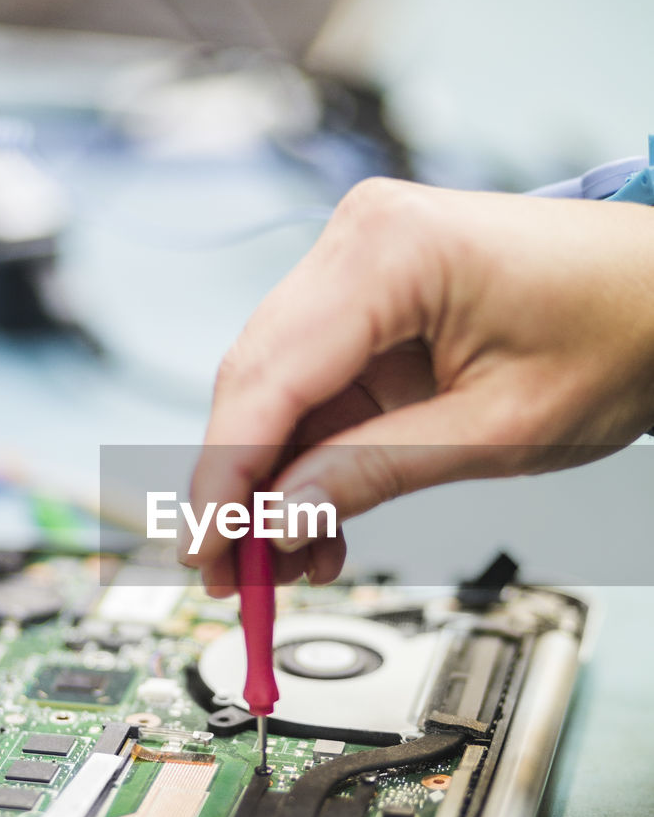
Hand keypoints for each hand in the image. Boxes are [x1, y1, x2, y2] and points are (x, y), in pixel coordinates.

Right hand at [184, 180, 653, 593]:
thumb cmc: (615, 332)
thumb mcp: (497, 429)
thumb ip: (375, 472)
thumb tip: (279, 519)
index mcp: (390, 252)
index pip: (270, 379)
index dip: (225, 478)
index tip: (204, 551)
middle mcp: (357, 242)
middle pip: (256, 381)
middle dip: (238, 487)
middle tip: (228, 574)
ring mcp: (359, 267)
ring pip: (276, 390)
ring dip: (274, 481)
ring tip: (286, 565)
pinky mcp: (369, 301)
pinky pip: (315, 387)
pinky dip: (311, 457)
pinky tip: (318, 520)